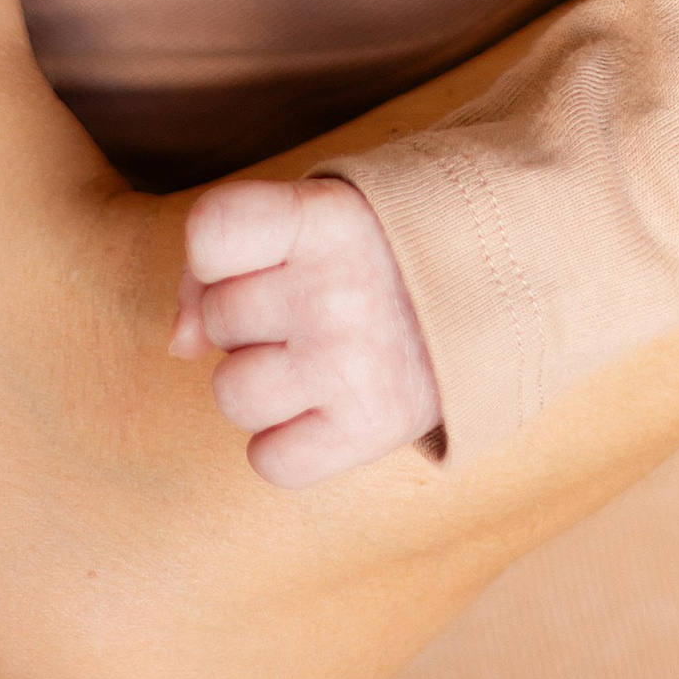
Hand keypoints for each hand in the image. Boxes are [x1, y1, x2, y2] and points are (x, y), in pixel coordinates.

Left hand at [169, 177, 443, 485]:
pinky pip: (268, 461)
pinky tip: (322, 410)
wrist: (499, 292)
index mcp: (326, 218)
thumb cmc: (375, 253)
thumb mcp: (313, 218)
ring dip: (260, 385)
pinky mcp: (369, 431)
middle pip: (217, 319)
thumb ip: (228, 256)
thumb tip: (179, 342)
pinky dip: (285, 446)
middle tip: (312, 306)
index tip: (259, 254)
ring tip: (314, 360)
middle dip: (249, 318)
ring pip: (231, 394)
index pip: (212, 230)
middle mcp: (337, 288)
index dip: (212, 253)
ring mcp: (352, 364)